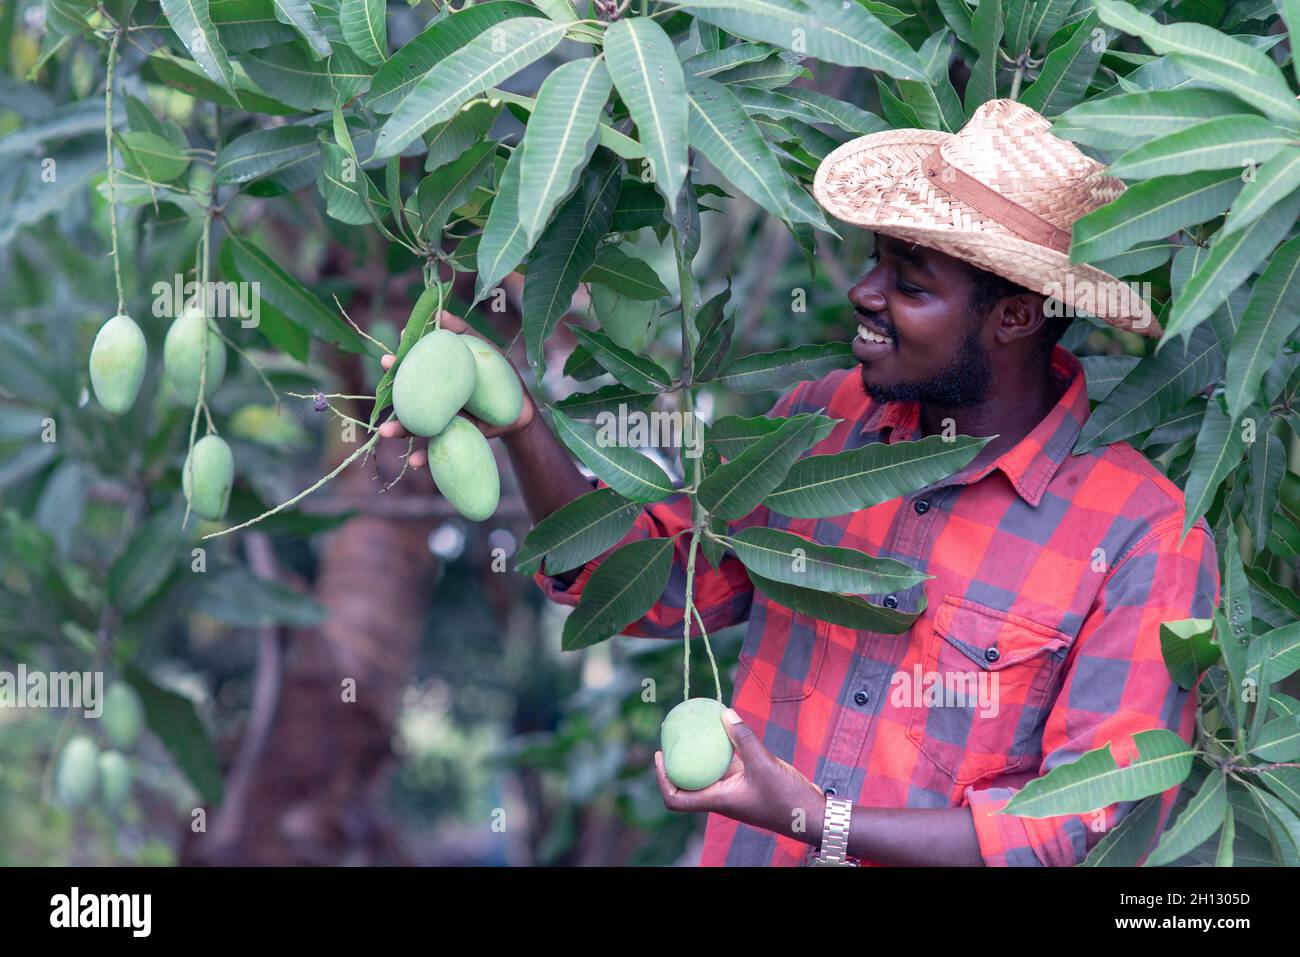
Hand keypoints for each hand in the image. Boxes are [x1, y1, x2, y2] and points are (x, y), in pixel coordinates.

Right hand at [377, 311, 536, 468]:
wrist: (519, 410)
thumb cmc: (499, 376)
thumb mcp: (483, 350)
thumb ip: (463, 333)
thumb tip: (440, 312)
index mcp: (437, 377)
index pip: (412, 368)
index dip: (399, 364)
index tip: (388, 358)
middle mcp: (434, 399)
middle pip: (406, 396)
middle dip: (390, 394)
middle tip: (380, 392)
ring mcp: (441, 419)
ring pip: (414, 425)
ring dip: (398, 429)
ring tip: (386, 431)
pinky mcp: (452, 438)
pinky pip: (435, 450)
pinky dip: (424, 458)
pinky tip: (414, 463)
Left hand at [655, 708, 826, 844]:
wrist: (814, 815)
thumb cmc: (788, 798)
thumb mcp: (764, 763)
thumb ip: (743, 737)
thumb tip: (723, 712)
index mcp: (718, 800)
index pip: (676, 799)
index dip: (662, 779)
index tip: (659, 755)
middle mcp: (722, 797)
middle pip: (688, 783)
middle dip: (678, 761)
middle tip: (673, 735)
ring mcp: (735, 791)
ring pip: (709, 771)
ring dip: (701, 753)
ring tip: (695, 727)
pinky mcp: (749, 783)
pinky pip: (729, 765)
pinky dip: (724, 749)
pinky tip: (726, 728)